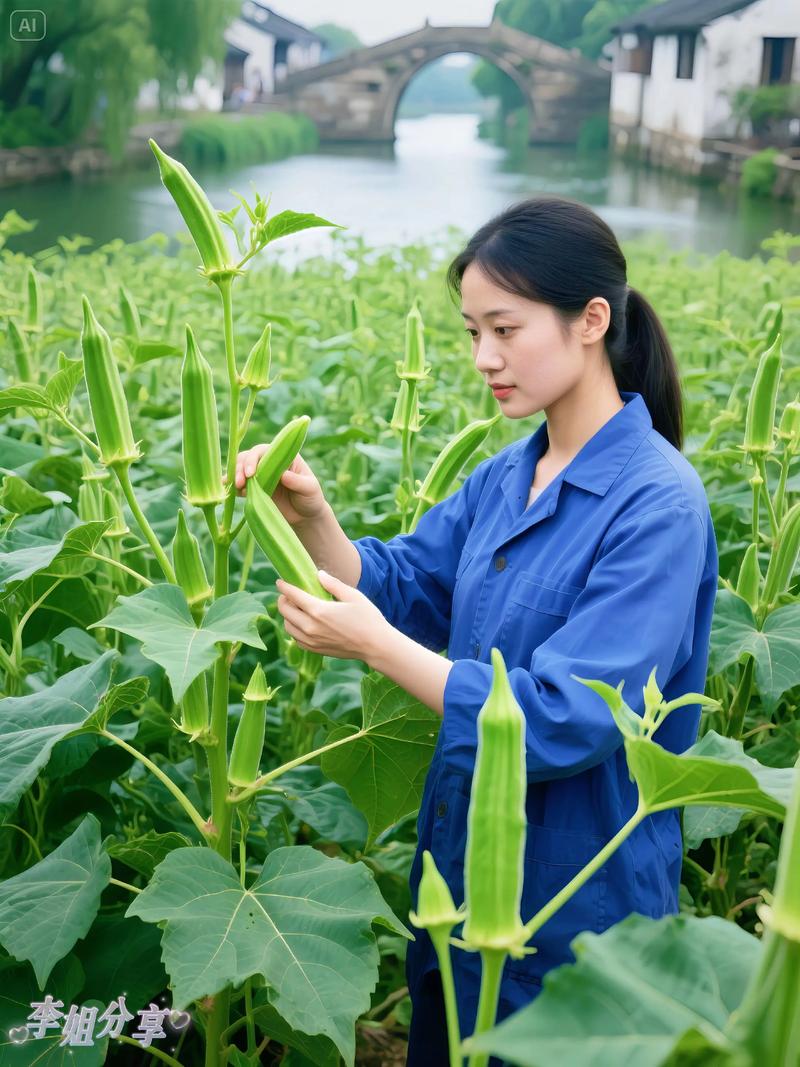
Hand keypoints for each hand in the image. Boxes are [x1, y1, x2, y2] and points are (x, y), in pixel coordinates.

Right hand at [225, 447, 327, 525]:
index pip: (263, 450)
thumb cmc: (311, 498)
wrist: (305, 517)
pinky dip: (233, 487)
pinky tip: (229, 491)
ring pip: (241, 469)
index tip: (250, 473)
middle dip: (240, 467)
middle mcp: (270, 463)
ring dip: (234, 475)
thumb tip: (284, 475)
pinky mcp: (255, 489)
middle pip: (248, 457)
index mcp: (284, 456)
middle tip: (239, 483)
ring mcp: (261, 475)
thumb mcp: (310, 488)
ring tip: (235, 487)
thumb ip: (298, 482)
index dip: (253, 458)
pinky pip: (240, 485)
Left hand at [275, 570, 389, 661]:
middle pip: (285, 611)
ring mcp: (312, 640)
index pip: (293, 595)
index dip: (284, 587)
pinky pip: (296, 639)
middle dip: (283, 600)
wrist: (375, 646)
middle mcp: (310, 627)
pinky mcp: (316, 650)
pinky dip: (294, 629)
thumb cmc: (368, 618)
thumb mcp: (353, 596)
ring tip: (295, 608)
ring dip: (287, 615)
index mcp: (318, 611)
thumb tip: (319, 574)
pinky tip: (302, 624)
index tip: (280, 582)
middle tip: (288, 594)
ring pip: (288, 626)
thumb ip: (333, 584)